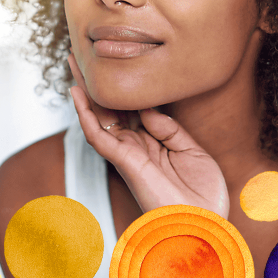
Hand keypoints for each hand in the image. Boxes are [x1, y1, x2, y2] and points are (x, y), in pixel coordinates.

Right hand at [67, 55, 228, 218]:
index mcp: (153, 143)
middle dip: (98, 82)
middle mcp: (136, 146)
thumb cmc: (202, 194)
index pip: (133, 109)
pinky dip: (85, 114)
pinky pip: (98, 135)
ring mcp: (127, 153)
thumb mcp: (192, 151)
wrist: (203, 223)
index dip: (125, 86)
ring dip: (84, 90)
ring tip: (74, 63)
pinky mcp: (124, 161)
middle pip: (110, 107)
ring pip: (98, 116)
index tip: (121, 59)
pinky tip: (77, 93)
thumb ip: (168, 128)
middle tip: (85, 54)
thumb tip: (148, 107)